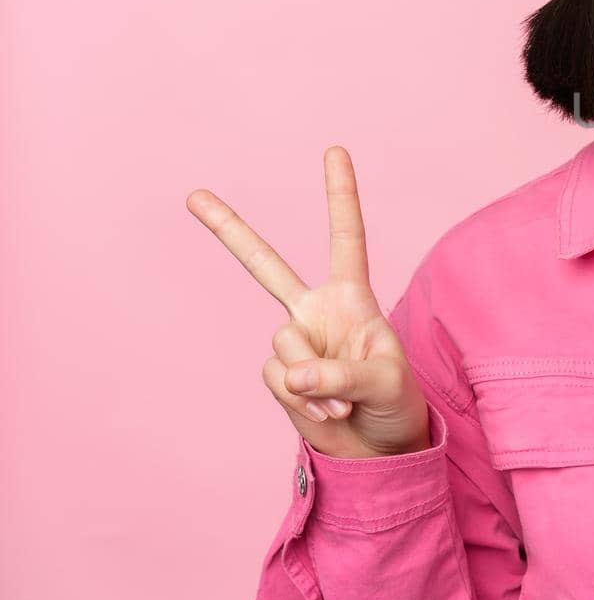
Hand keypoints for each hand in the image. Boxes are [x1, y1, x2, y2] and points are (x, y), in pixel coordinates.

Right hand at [187, 147, 430, 458]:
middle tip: (192, 195)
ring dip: (318, 381)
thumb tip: (294, 373)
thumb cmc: (395, 404)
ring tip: (346, 400)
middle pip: (265, 266)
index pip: (346, 237)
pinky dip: (306, 402)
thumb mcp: (386, 384)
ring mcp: (294, 344)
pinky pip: (280, 382)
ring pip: (284, 345)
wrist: (378, 450)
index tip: (334, 149)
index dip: (340, 195)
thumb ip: (341, 375)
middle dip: (229, 230)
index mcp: (352, 297)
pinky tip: (329, 413)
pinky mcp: (279, 379)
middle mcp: (316, 312)